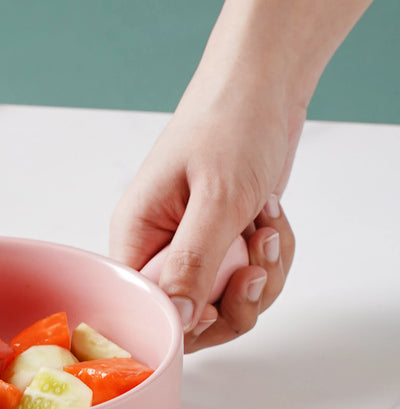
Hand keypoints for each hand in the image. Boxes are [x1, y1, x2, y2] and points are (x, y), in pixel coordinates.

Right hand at [110, 66, 299, 351]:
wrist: (264, 87)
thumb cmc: (230, 126)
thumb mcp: (216, 198)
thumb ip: (193, 264)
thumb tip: (178, 322)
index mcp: (136, 236)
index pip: (143, 306)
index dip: (182, 320)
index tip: (216, 303)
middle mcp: (158, 249)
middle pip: (188, 316)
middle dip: (234, 301)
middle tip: (257, 265)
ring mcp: (193, 249)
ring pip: (225, 303)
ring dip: (261, 277)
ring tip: (268, 228)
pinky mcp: (223, 245)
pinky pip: (247, 282)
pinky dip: (272, 259)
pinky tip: (271, 221)